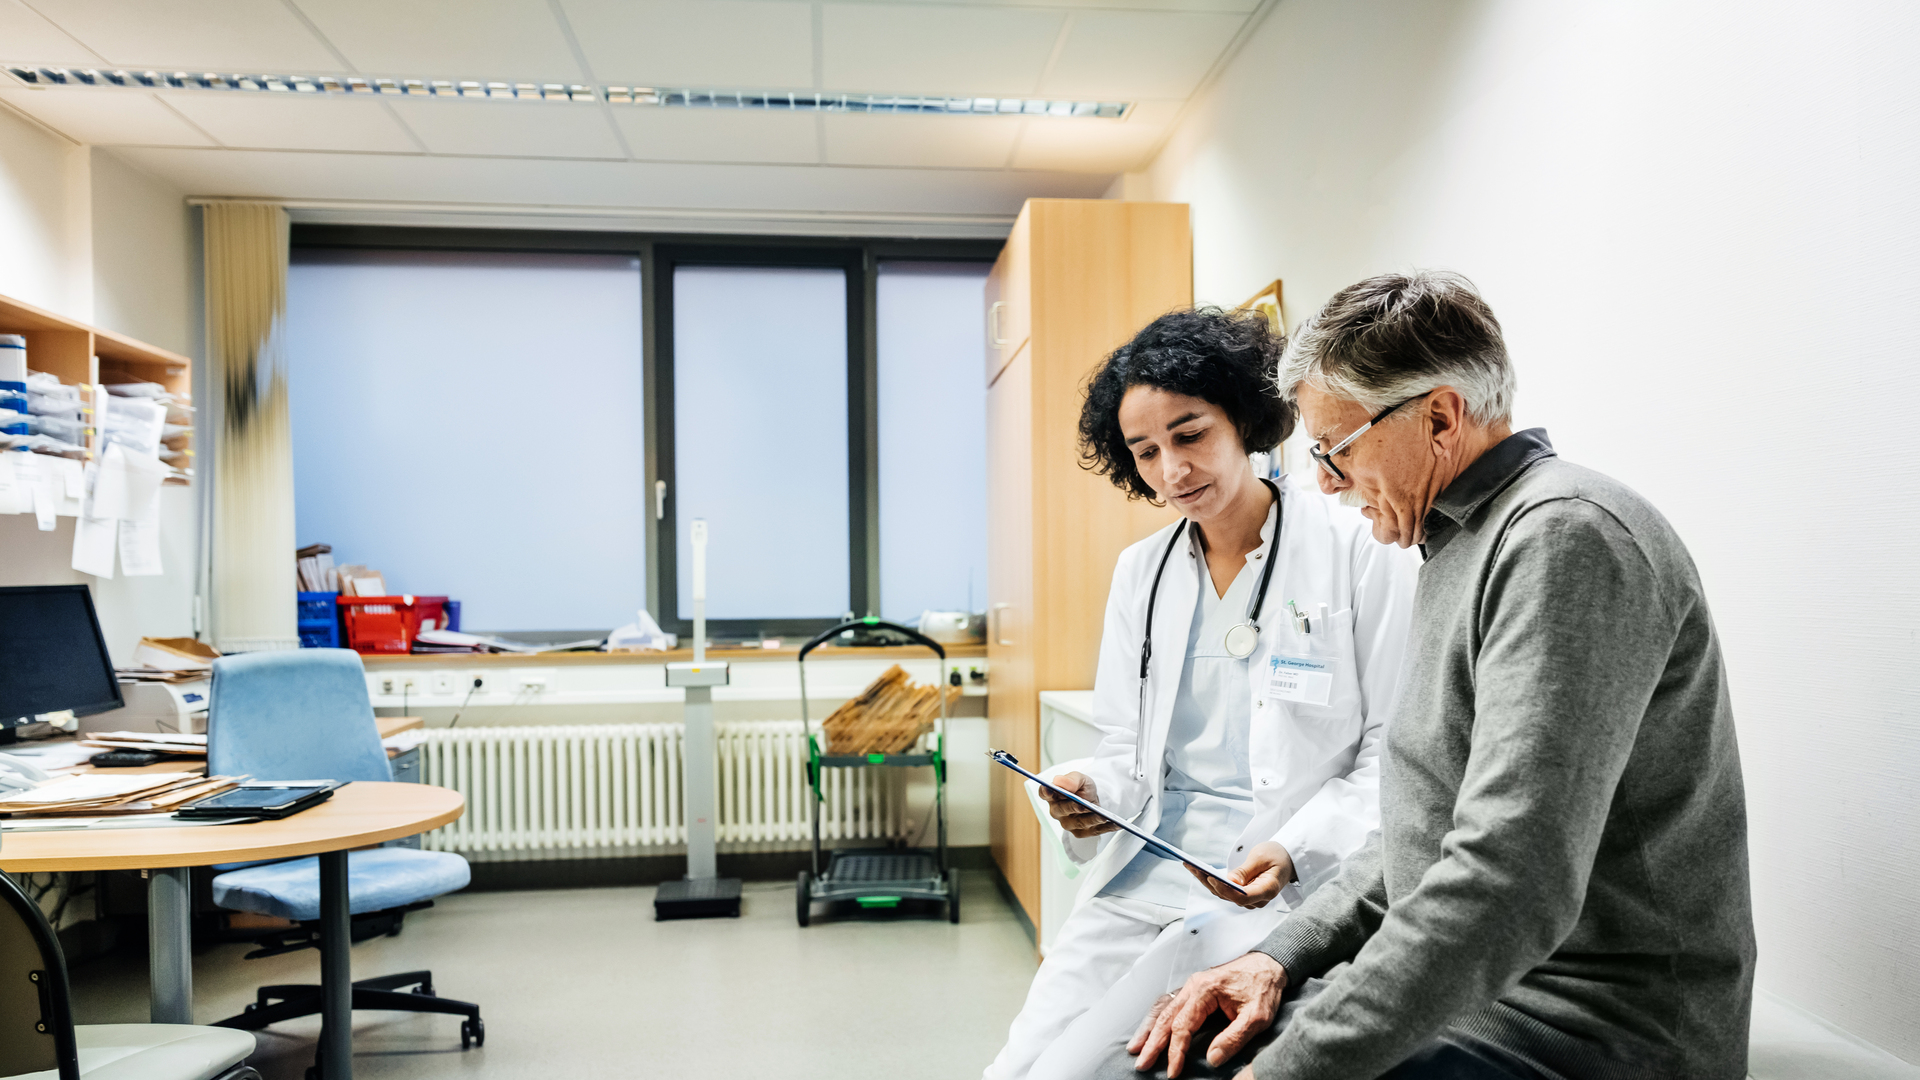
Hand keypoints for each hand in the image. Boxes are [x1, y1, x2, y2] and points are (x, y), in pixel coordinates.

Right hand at [1037, 772, 1116, 838]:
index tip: (1050, 789)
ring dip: (1092, 819)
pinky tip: (1115, 824)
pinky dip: (1105, 828)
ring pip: (1079, 823)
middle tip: (1084, 805)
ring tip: (1104, 816)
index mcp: (1053, 796)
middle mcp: (1058, 812)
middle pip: (1062, 810)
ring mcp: (1069, 824)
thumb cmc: (1082, 789)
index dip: (1046, 792)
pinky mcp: (1081, 832)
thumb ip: (1071, 779)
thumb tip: (1058, 782)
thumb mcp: (1080, 779)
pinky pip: (1094, 831)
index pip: (1044, 793)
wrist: (1093, 799)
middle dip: (1073, 807)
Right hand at [1131, 952, 1285, 1077]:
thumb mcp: (1256, 1017)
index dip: (1176, 1051)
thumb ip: (1234, 1038)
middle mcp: (1193, 986)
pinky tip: (1149, 1028)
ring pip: (1163, 1008)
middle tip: (1142, 1063)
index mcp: (1205, 991)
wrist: (1269, 963)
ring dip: (1148, 1029)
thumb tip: (1212, 1058)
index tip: (1172, 1071)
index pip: (1183, 1026)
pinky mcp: (1195, 990)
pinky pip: (1169, 1004)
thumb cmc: (1263, 987)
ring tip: (1135, 1047)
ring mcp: (1192, 986)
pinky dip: (1156, 1018)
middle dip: (1152, 1042)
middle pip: (1166, 1017)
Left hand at [1187, 841, 1294, 908]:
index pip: (1242, 897)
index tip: (1212, 878)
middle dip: (1209, 882)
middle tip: (1192, 867)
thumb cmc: (1277, 856)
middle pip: (1229, 896)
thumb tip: (1230, 881)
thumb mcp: (1262, 857)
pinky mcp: (1242, 894)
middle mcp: (1257, 900)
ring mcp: (1249, 899)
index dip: (1226, 889)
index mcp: (1267, 890)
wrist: (1286, 859)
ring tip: (1190, 866)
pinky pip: (1224, 890)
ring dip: (1205, 881)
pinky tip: (1197, 870)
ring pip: (1223, 894)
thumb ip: (1246, 871)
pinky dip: (1210, 880)